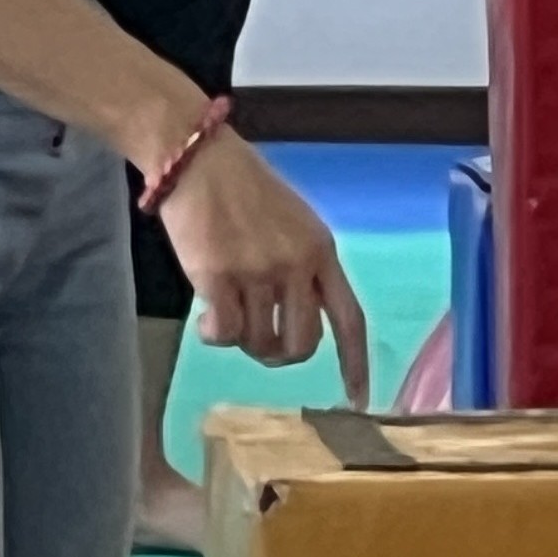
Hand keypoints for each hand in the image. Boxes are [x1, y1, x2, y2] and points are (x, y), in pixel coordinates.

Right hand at [158, 131, 371, 399]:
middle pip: (302, 343)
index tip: (359, 397)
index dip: (355, 362)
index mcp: (322, 251)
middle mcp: (297, 265)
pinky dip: (213, 335)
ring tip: (227, 310)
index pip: (350, 318)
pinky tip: (205, 316)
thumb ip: (303, 266)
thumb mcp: (295, 222)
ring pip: (258, 342)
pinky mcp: (218, 276)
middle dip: (280, 353)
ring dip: (242, 339)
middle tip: (257, 335)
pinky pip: (223, 334)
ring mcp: (259, 271)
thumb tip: (295, 315)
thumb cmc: (244, 188)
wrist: (199, 159)